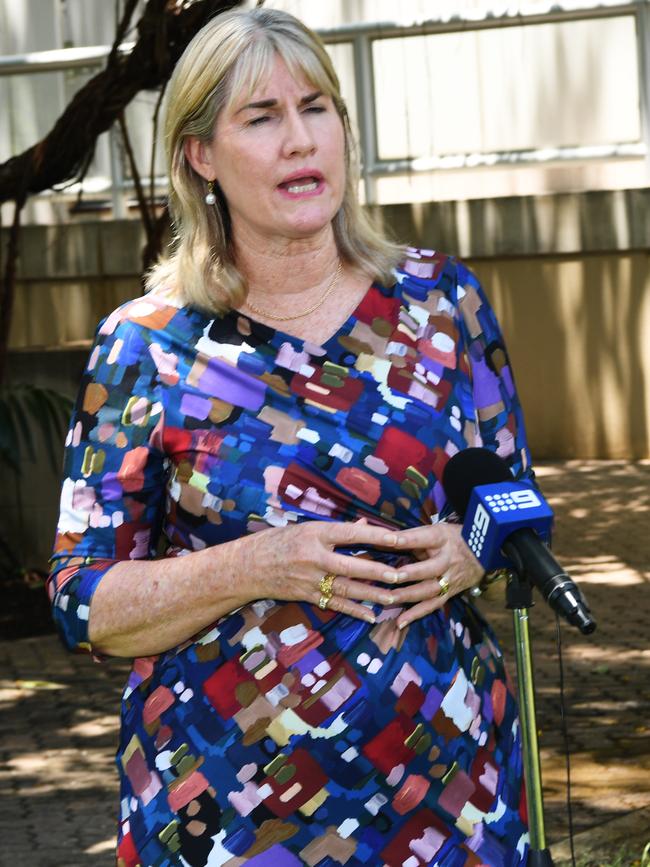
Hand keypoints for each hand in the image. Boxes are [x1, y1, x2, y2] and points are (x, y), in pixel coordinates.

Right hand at [234, 519, 408, 622]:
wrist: (247, 566)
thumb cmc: (277, 541)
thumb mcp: (304, 528)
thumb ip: (335, 530)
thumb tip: (362, 525)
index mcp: (315, 533)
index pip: (351, 534)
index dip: (376, 536)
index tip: (398, 539)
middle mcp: (314, 556)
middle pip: (352, 566)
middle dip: (378, 572)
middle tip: (401, 576)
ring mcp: (310, 578)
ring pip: (346, 589)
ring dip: (371, 595)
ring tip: (393, 598)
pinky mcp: (306, 595)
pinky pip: (334, 604)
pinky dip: (353, 611)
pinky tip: (370, 616)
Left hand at [380, 524, 483, 628]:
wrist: (484, 554)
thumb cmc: (454, 538)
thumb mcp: (438, 530)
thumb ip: (415, 536)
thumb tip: (384, 539)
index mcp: (442, 539)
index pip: (424, 537)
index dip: (407, 539)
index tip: (388, 539)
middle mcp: (447, 560)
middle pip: (429, 568)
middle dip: (410, 573)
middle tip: (391, 576)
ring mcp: (449, 579)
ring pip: (429, 590)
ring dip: (409, 595)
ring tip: (389, 599)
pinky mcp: (449, 593)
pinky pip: (432, 605)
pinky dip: (416, 614)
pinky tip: (400, 621)